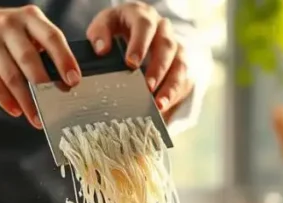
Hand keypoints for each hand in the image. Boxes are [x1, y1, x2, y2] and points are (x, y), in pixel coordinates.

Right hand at [0, 4, 80, 127]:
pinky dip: (6, 101)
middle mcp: (8, 26)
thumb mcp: (25, 28)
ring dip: (27, 102)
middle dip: (45, 85)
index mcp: (28, 17)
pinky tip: (16, 110)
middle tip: (55, 104)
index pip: (51, 37)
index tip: (73, 80)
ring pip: (11, 77)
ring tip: (37, 117)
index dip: (64, 60)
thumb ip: (44, 47)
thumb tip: (64, 81)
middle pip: (29, 59)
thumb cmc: (3, 32)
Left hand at [86, 2, 192, 117]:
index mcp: (143, 16)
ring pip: (180, 64)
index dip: (140, 44)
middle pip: (167, 46)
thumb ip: (99, 34)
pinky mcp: (180, 64)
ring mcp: (175, 46)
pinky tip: (164, 107)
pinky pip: (184, 80)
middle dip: (158, 68)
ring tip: (159, 104)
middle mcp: (163, 29)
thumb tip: (101, 49)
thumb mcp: (104, 25)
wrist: (133, 32)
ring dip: (171, 85)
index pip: (145, 26)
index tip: (131, 63)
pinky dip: (175, 95)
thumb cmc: (118, 30)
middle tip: (147, 87)